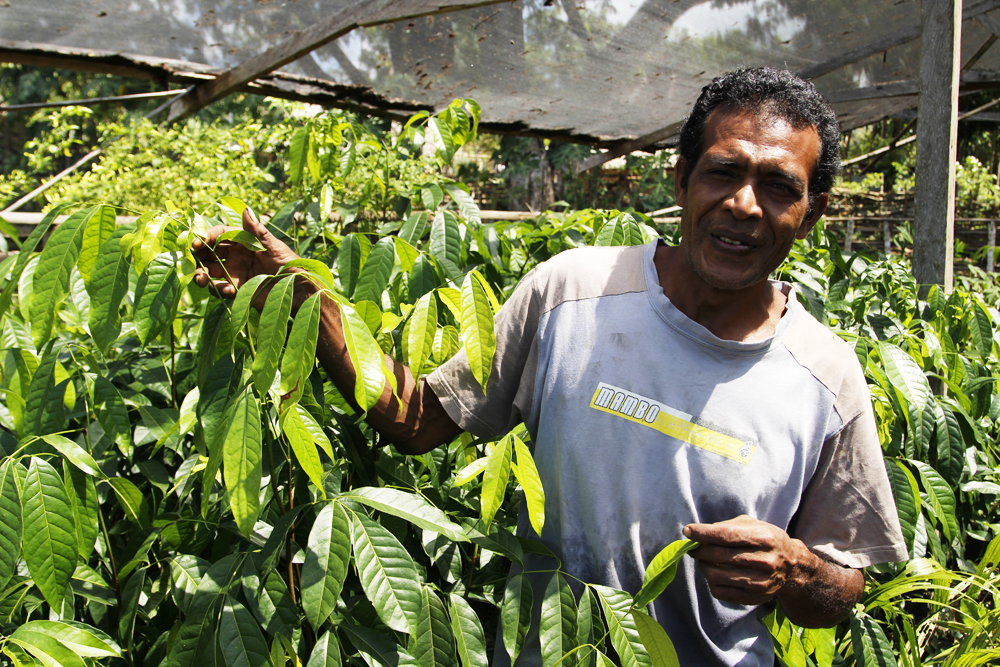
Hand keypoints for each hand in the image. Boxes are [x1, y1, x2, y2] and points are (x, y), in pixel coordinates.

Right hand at [192, 207, 300, 307]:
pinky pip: (220, 289)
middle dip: (197, 256)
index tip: (196, 241)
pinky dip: (219, 289)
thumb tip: (246, 209)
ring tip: (201, 279)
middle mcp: (235, 256)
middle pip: (208, 253)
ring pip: (209, 271)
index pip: (219, 235)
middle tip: (191, 261)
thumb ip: (257, 231)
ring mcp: (234, 273)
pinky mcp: (237, 290)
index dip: (206, 236)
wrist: (298, 290)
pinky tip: (228, 290)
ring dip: (201, 274)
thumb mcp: (274, 246)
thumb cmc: (290, 264)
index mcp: (243, 241)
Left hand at [683, 515, 813, 605]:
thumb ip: (727, 526)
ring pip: (716, 576)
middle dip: (699, 550)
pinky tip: (715, 573)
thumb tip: (698, 533)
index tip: (687, 531)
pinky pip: (720, 592)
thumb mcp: (753, 525)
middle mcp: (764, 561)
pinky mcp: (754, 597)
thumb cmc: (766, 540)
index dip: (703, 533)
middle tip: (693, 547)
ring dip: (703, 566)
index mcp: (764, 539)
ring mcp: (760, 582)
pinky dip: (711, 581)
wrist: (792, 567)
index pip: (726, 535)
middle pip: (718, 556)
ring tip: (704, 560)